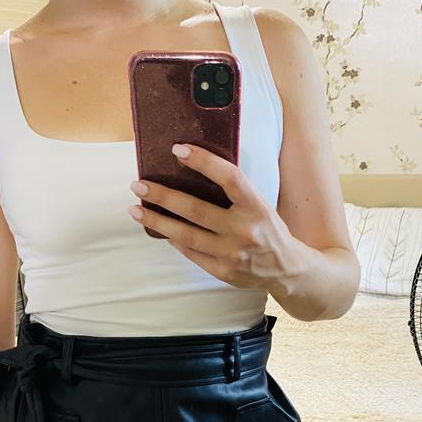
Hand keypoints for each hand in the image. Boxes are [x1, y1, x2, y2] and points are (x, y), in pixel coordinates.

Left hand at [127, 142, 303, 294]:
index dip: (204, 162)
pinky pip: (191, 253)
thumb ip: (234, 193)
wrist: (287, 269)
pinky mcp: (223, 271)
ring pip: (186, 235)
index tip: (178, 150)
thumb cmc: (268, 230)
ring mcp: (232, 253)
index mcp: (257, 207)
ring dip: (157, 221)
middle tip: (138, 185)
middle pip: (196, 210)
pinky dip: (173, 240)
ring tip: (135, 209)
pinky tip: (159, 229)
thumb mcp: (261, 205)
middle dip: (163, 196)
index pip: (229, 178)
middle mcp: (244, 230)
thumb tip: (192, 172)